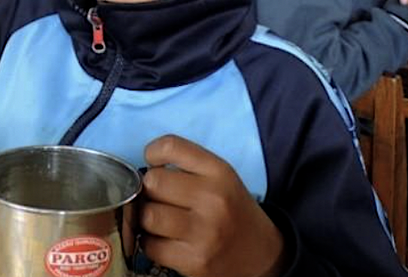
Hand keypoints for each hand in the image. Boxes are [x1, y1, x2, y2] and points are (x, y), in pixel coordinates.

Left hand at [140, 135, 285, 276]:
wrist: (263, 255)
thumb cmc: (232, 210)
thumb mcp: (220, 177)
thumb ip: (186, 165)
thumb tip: (145, 169)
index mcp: (219, 172)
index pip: (170, 146)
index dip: (152, 153)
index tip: (154, 164)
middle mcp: (213, 200)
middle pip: (152, 182)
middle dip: (150, 190)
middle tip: (160, 198)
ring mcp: (204, 233)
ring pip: (147, 215)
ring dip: (147, 218)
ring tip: (160, 220)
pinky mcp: (194, 262)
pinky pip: (150, 245)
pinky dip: (151, 243)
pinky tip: (165, 240)